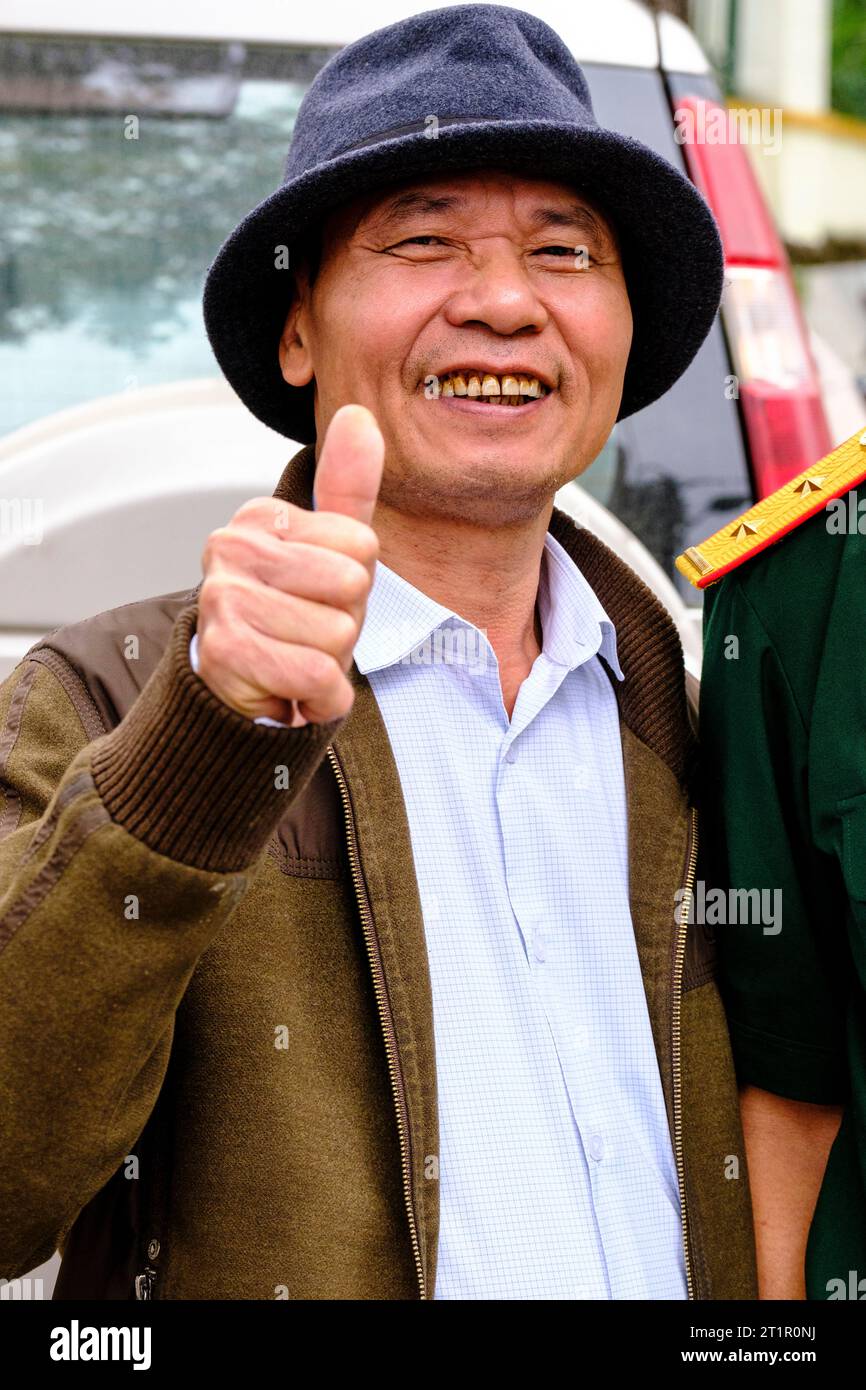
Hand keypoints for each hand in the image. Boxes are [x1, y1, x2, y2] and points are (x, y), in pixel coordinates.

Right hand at [196, 404, 383, 725]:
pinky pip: (315, 674)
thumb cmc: (295, 620)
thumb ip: (346, 488)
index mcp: (260, 516)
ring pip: (336, 632)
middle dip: (344, 625)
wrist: (242, 698)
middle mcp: (231, 547)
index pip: (362, 545)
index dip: (354, 585)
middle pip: (351, 585)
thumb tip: (360, 414)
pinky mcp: (226, 652)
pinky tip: (293, 693)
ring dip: (329, 662)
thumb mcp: (331, 552)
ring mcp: (223, 598)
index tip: (317, 599)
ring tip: (295, 659)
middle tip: (308, 634)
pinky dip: (320, 696)